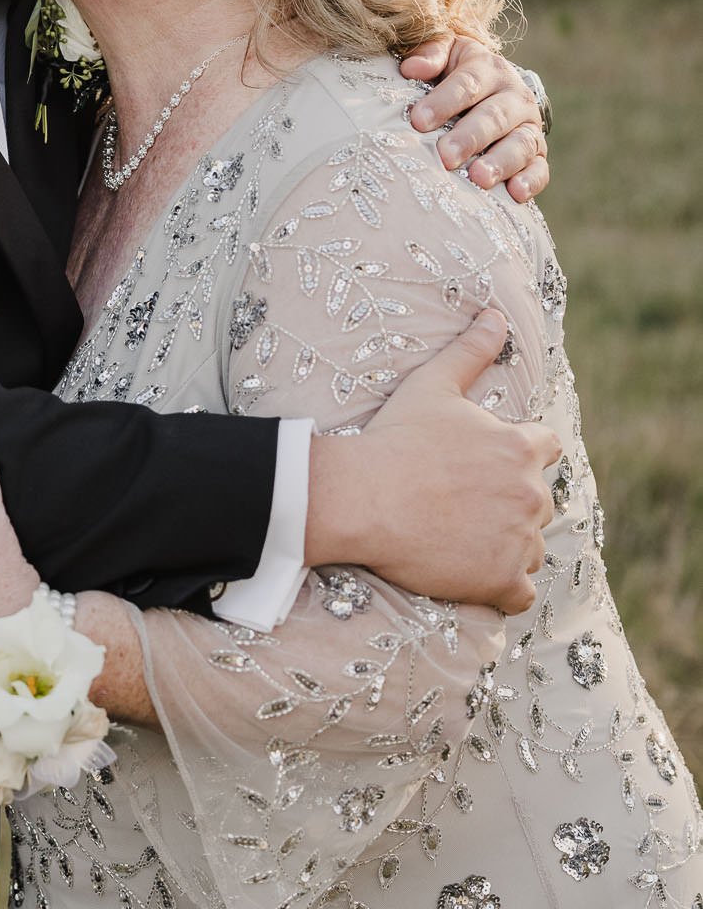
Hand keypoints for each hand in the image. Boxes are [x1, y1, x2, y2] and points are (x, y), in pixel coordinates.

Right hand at [307, 309, 560, 613]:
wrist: (362, 498)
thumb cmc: (394, 439)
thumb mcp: (432, 385)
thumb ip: (471, 350)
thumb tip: (496, 314)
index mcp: (520, 448)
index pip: (546, 448)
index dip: (519, 456)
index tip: (486, 466)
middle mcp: (530, 494)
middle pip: (538, 503)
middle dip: (509, 505)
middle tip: (461, 506)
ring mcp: (518, 540)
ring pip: (530, 548)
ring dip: (505, 547)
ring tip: (459, 541)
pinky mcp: (500, 580)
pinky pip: (521, 593)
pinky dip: (503, 589)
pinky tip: (472, 576)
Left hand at [399, 35, 548, 201]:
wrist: (493, 89)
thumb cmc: (456, 74)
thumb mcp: (446, 55)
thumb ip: (430, 55)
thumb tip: (411, 68)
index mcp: (489, 69)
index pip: (467, 84)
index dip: (443, 102)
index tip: (418, 122)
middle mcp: (515, 96)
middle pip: (493, 117)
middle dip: (469, 138)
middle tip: (445, 157)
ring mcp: (529, 126)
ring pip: (520, 144)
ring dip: (499, 162)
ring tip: (477, 178)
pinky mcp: (538, 154)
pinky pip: (540, 169)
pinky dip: (530, 181)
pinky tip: (515, 194)